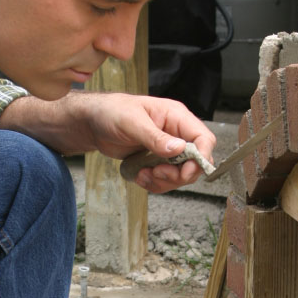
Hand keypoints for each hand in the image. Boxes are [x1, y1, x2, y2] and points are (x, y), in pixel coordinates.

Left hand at [0, 91, 216, 194]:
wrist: (92, 123)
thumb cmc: (111, 112)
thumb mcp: (132, 123)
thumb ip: (155, 137)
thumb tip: (179, 148)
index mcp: (176, 117)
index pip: (204, 139)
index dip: (201, 158)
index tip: (186, 172)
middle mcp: (176, 134)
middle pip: (195, 163)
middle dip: (177, 174)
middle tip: (157, 174)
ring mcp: (167, 150)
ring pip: (180, 175)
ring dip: (163, 182)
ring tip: (143, 175)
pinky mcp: (156, 162)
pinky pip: (164, 181)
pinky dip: (153, 184)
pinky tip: (138, 176)